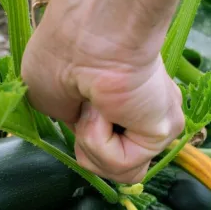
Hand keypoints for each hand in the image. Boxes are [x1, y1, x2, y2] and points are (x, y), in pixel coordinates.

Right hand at [23, 29, 184, 183]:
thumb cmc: (60, 52)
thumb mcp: (49, 99)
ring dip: (92, 143)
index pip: (113, 152)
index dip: (88, 140)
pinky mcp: (162, 133)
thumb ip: (73, 126)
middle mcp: (145, 115)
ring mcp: (156, 125)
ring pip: (118, 173)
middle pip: (119, 170)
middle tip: (87, 106)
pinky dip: (99, 141)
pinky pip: (120, 165)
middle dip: (89, 148)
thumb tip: (90, 136)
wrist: (82, 36)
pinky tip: (105, 107)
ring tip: (95, 105)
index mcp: (124, 104)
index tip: (81, 103)